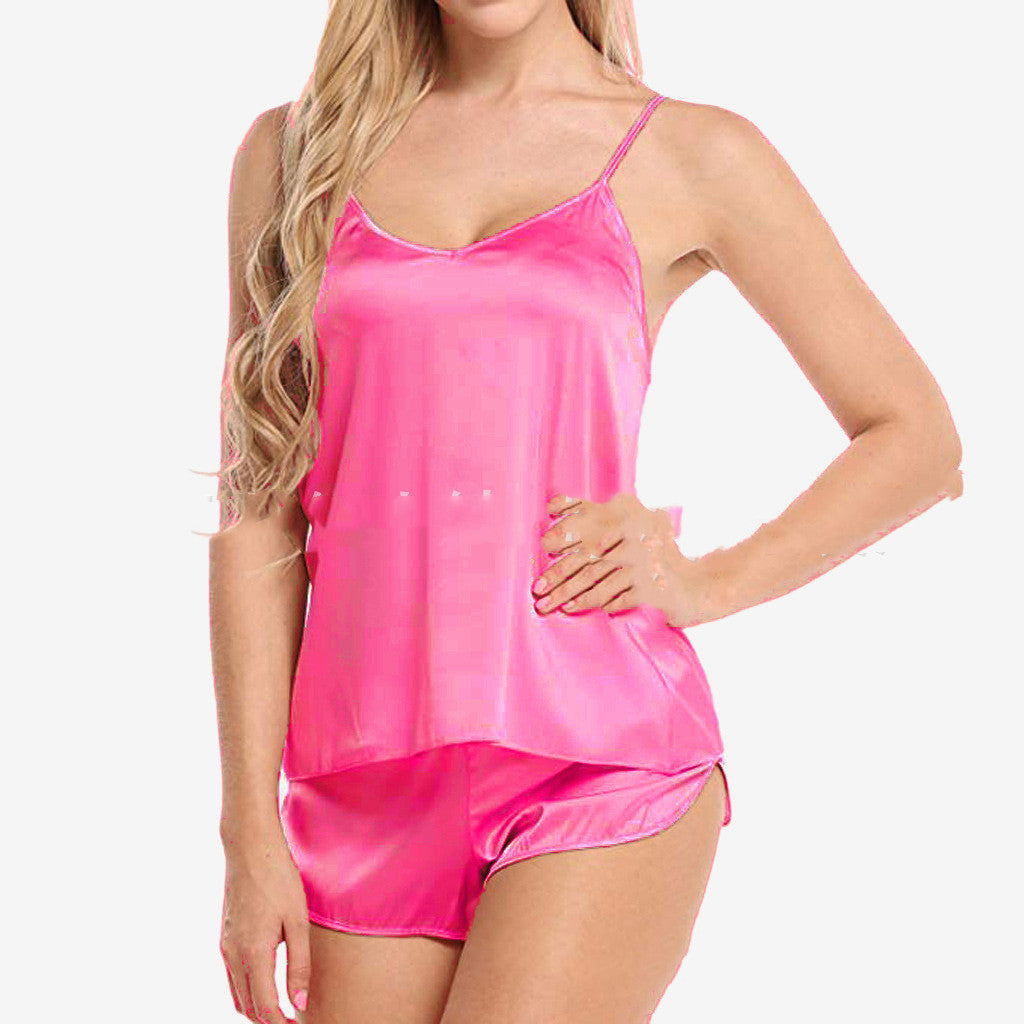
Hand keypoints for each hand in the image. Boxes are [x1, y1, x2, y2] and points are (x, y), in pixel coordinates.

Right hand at [220, 827, 310, 1022]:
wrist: (250, 849)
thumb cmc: (279, 879)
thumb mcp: (298, 921)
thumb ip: (299, 964)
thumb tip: (300, 1003)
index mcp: (253, 954)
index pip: (265, 1007)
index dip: (281, 1023)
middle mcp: (233, 955)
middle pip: (248, 1007)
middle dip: (268, 1019)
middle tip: (292, 1020)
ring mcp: (225, 947)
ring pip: (237, 994)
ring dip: (257, 1007)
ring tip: (282, 1007)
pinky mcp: (224, 937)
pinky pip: (231, 977)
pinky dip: (246, 990)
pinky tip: (265, 983)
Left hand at [532, 493, 728, 628]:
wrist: (696, 584)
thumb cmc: (656, 552)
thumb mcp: (634, 521)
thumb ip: (598, 509)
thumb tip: (552, 504)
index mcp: (629, 514)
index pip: (588, 526)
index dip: (562, 540)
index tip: (542, 552)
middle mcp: (638, 534)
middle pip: (587, 558)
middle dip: (559, 576)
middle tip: (537, 590)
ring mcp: (644, 562)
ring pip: (597, 581)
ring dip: (571, 595)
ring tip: (552, 605)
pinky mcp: (650, 587)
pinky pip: (614, 597)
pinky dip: (595, 604)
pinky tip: (577, 609)